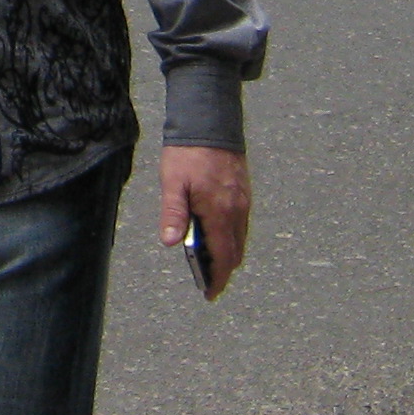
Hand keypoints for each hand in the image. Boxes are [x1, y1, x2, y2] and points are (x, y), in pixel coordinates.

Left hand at [159, 143, 251, 297]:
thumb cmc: (188, 153)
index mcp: (219, 211)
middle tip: (208, 282)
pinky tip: (217, 235)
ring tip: (210, 263)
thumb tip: (169, 242)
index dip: (217, 278)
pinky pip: (241, 223)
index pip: (223, 256)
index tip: (210, 293)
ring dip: (228, 253)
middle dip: (223, 270)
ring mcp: (243, 200)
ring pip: (240, 238)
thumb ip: (173, 214)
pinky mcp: (244, 191)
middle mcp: (237, 210)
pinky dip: (232, 236)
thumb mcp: (172, 183)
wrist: (210, 121)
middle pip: (235, 251)